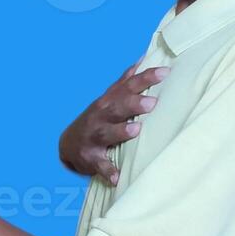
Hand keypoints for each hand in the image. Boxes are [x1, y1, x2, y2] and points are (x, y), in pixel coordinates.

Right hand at [58, 60, 170, 184]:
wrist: (69, 143)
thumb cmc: (99, 117)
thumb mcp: (109, 97)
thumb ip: (126, 80)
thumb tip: (143, 58)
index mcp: (110, 100)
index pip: (129, 85)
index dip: (146, 78)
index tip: (165, 72)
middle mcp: (101, 115)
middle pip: (118, 107)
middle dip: (134, 104)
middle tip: (153, 102)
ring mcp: (94, 136)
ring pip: (107, 133)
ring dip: (121, 132)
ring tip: (136, 131)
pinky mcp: (90, 157)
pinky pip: (99, 165)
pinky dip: (107, 170)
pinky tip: (117, 177)